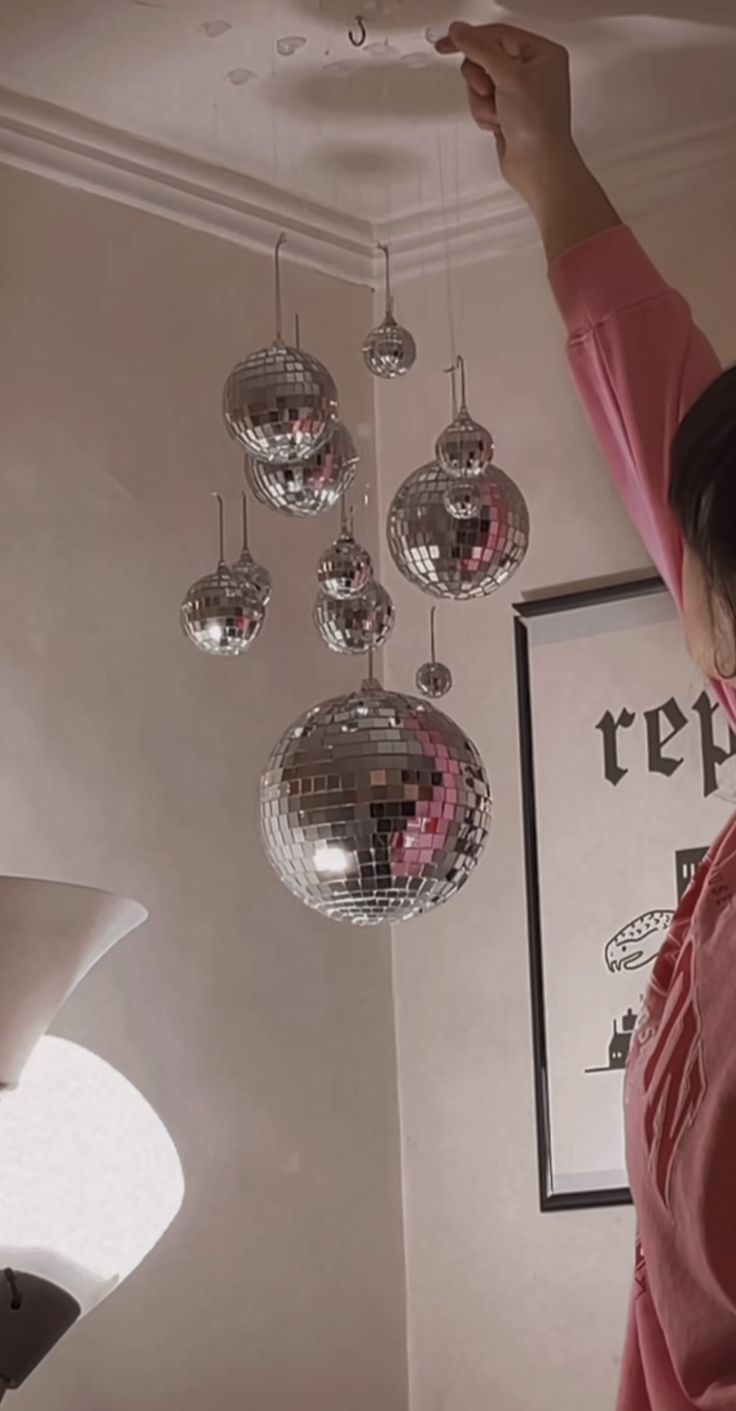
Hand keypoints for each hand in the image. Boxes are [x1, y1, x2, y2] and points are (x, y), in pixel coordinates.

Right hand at [436, 22, 573, 199]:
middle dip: (481, 79)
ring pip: (479, 83)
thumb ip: (480, 49)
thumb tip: (460, 31)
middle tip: (490, 90)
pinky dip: (484, 114)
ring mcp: (518, 92)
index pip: (498, 34)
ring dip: (482, 101)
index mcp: (542, 53)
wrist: (538, 166)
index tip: (447, 43)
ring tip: (498, 114)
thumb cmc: (538, 125)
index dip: (472, 38)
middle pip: (485, 59)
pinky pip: (481, 102)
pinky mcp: (507, 111)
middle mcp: (532, 70)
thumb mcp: (508, 76)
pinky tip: (498, 125)